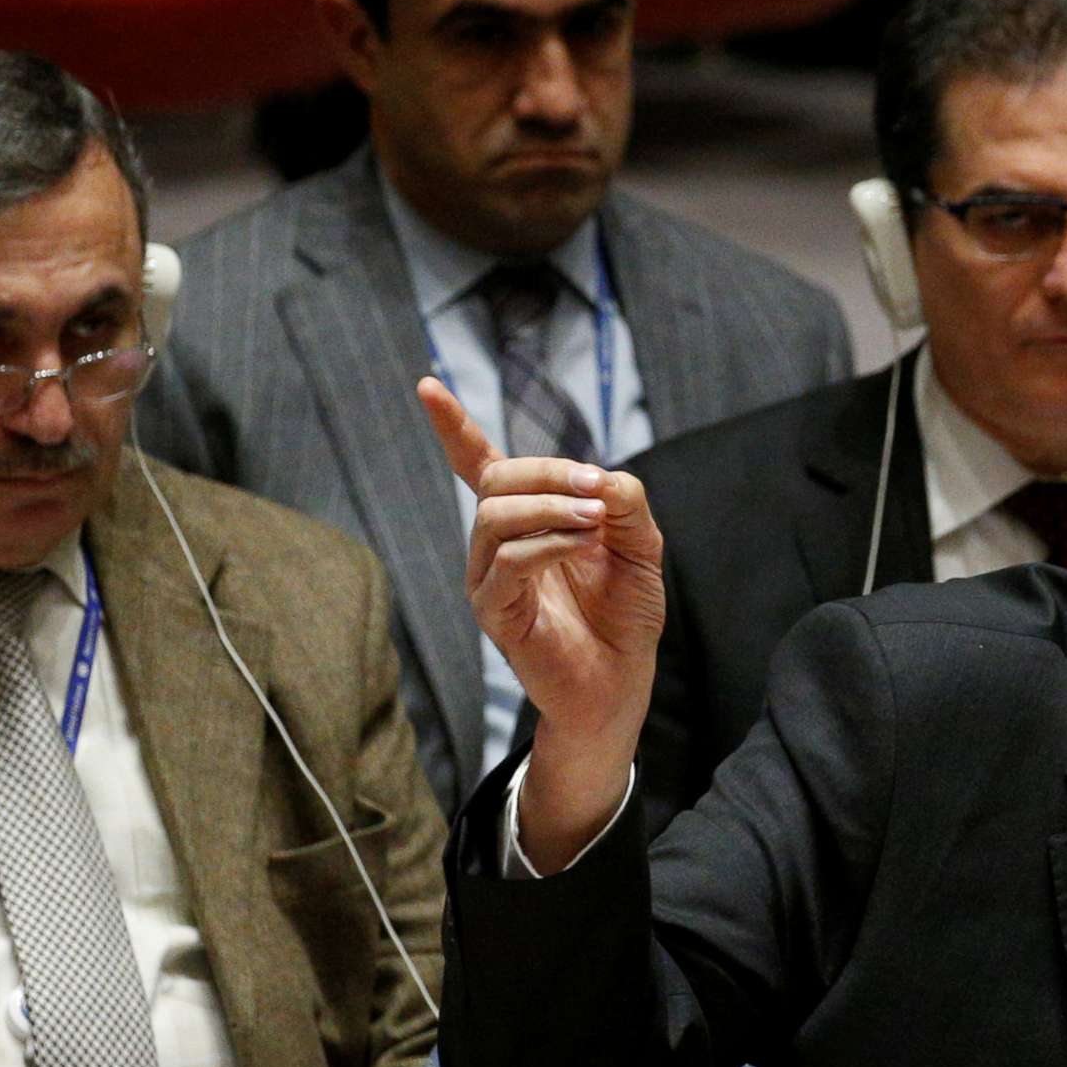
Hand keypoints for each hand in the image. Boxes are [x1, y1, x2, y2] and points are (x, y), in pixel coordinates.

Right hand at [423, 376, 659, 864]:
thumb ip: (624, 503)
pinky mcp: (495, 611)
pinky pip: (508, 560)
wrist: (620, 681)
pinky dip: (548, 544)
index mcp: (525, 520)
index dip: (453, 426)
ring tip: (595, 523)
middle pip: (496, 478)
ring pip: (496, 514)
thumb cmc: (623, 614)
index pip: (478, 464)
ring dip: (552, 506)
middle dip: (550, 471)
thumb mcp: (640, 546)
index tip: (426, 385)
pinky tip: (579, 549)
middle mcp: (496, 544)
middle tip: (598, 489)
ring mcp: (488, 577)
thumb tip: (602, 476)